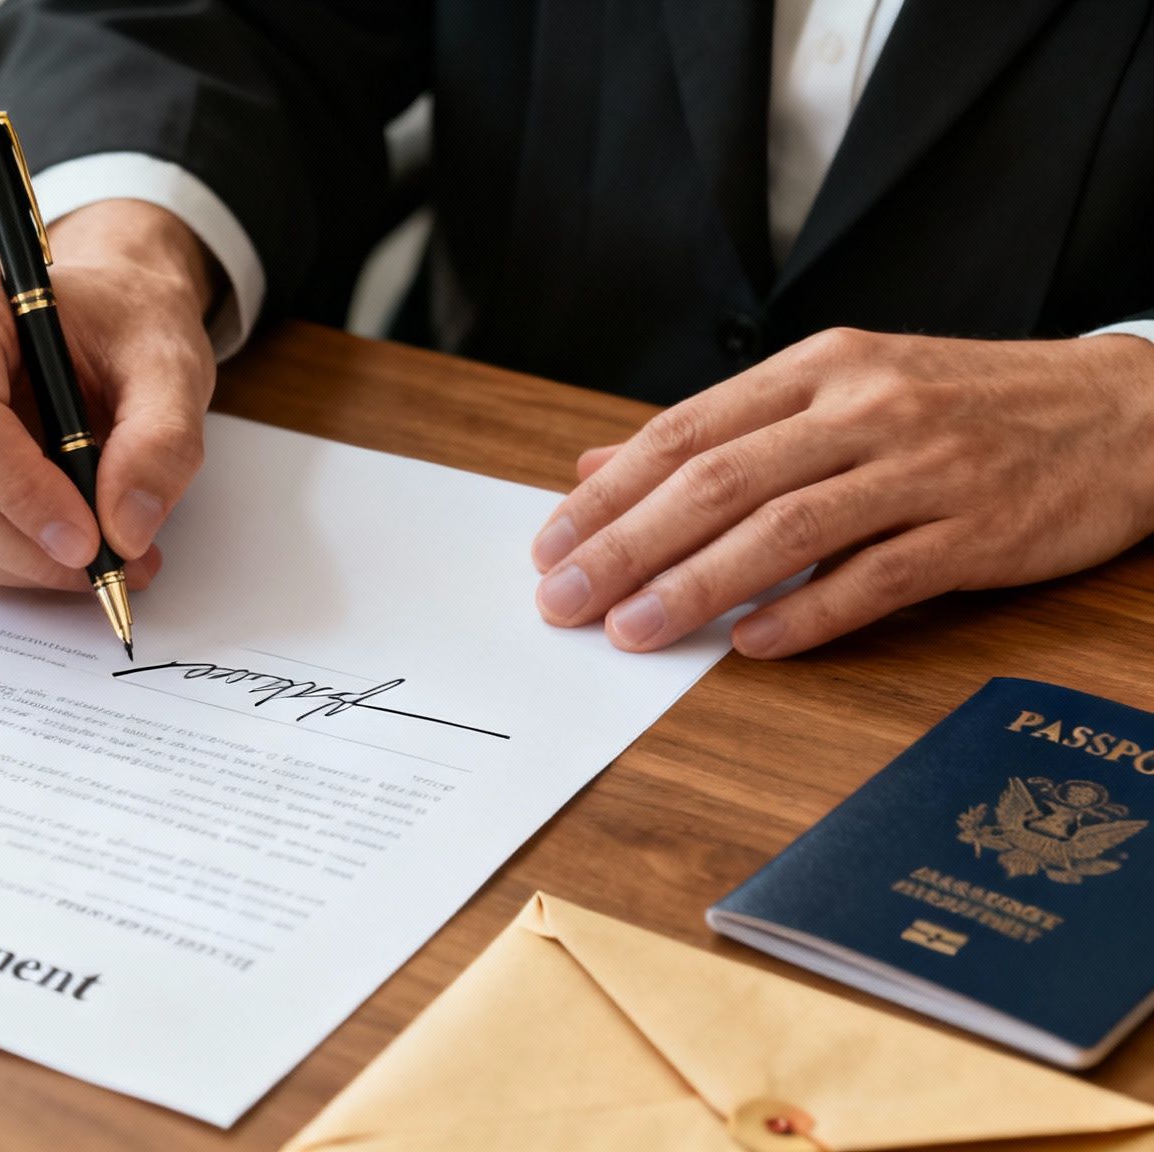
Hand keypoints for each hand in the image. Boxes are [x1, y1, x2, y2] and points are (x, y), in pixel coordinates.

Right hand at [0, 200, 219, 590]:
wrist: (102, 317)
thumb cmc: (124, 324)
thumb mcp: (171, 364)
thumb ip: (161, 440)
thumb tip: (125, 531)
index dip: (23, 493)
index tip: (90, 540)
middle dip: (30, 547)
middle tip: (115, 566)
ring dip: (24, 563)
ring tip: (105, 555)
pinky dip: (8, 560)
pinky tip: (62, 541)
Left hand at [529, 328, 1153, 656]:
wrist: (1126, 413)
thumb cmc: (964, 405)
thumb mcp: (840, 388)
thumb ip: (720, 431)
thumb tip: (595, 466)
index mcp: (821, 368)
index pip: (686, 433)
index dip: (609, 496)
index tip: (549, 547)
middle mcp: (865, 408)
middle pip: (720, 482)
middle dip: (627, 548)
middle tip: (563, 601)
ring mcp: (925, 468)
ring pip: (787, 530)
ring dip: (697, 587)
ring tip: (632, 631)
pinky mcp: (980, 530)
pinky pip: (878, 579)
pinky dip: (808, 615)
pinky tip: (750, 646)